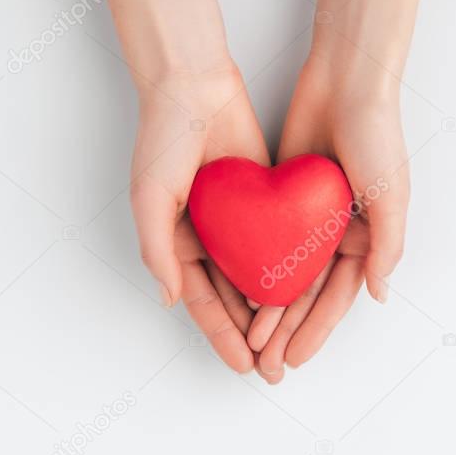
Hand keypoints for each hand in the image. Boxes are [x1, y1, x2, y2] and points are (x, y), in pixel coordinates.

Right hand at [130, 66, 270, 372]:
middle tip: (269, 368)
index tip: (240, 364)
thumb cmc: (163, 139)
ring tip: (290, 342)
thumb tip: (168, 299)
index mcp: (176, 241)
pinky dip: (287, 268)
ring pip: (257, 275)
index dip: (221, 334)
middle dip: (249, 333)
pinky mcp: (262, 199)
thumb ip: (157, 250)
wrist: (195, 86)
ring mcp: (236, 220)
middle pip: (231, 296)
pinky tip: (305, 294)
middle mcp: (207, 237)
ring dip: (272, 309)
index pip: (201, 300)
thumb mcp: (150, 197)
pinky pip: (277, 241)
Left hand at [247, 56, 410, 381]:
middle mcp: (337, 233)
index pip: (337, 298)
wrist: (344, 81)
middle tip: (266, 364)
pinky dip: (253, 268)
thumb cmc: (377, 136)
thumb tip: (378, 295)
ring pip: (283, 274)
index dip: (316, 331)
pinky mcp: (282, 196)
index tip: (295, 360)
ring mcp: (307, 217)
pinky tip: (237, 293)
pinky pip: (265, 240)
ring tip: (249, 342)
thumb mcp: (391, 194)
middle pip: (308, 294)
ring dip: (268, 308)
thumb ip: (387, 245)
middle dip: (288, 331)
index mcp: (367, 238)